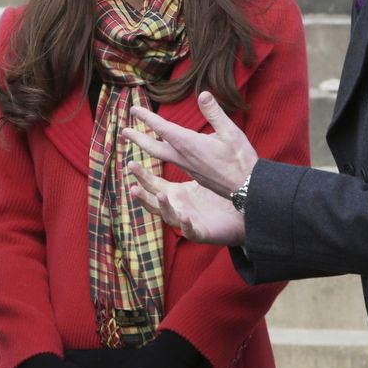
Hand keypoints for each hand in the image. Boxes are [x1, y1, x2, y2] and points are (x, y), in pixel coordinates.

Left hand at [121, 91, 257, 196]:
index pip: (162, 128)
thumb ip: (215, 113)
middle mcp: (184, 157)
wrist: (247, 189)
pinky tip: (167, 152)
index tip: (133, 110)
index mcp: (189, 144)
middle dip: (138, 138)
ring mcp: (188, 168)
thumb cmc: (240, 160)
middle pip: (153, 147)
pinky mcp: (194, 174)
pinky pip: (172, 162)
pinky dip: (162, 155)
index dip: (147, 118)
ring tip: (138, 141)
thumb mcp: (231, 132)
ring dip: (147, 146)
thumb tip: (203, 94)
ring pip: (161, 156)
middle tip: (124, 131)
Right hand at [128, 161, 245, 245]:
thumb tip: (179, 135)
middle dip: (143, 196)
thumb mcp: (200, 175)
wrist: (238, 216)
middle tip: (133, 187)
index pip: (152, 184)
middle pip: (153, 202)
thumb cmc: (217, 196)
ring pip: (169, 217)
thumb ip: (188, 158)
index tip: (130, 163)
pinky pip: (191, 230)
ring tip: (159, 195)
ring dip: (163, 207)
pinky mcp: (201, 233)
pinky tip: (185, 216)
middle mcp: (176, 208)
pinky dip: (186, 225)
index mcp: (175, 194)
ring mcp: (186, 221)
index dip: (141, 176)